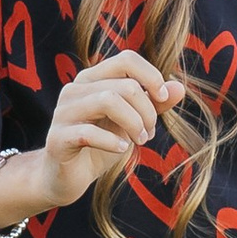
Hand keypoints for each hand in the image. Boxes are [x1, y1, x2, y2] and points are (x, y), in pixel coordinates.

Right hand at [34, 51, 171, 209]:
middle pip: (124, 85)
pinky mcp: (57, 138)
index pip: (126, 60)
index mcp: (92, 79)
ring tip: (140, 141)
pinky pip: (89, 133)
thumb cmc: (101, 144)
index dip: (151, 76)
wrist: (68, 177)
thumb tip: (179, 88)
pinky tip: (121, 149)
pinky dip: (113, 142)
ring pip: (107, 101)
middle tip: (149, 133)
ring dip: (133, 123)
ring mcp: (63, 113)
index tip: (163, 99)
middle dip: (146, 111)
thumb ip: (153, 105)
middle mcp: (74, 90)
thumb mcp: (132, 123)